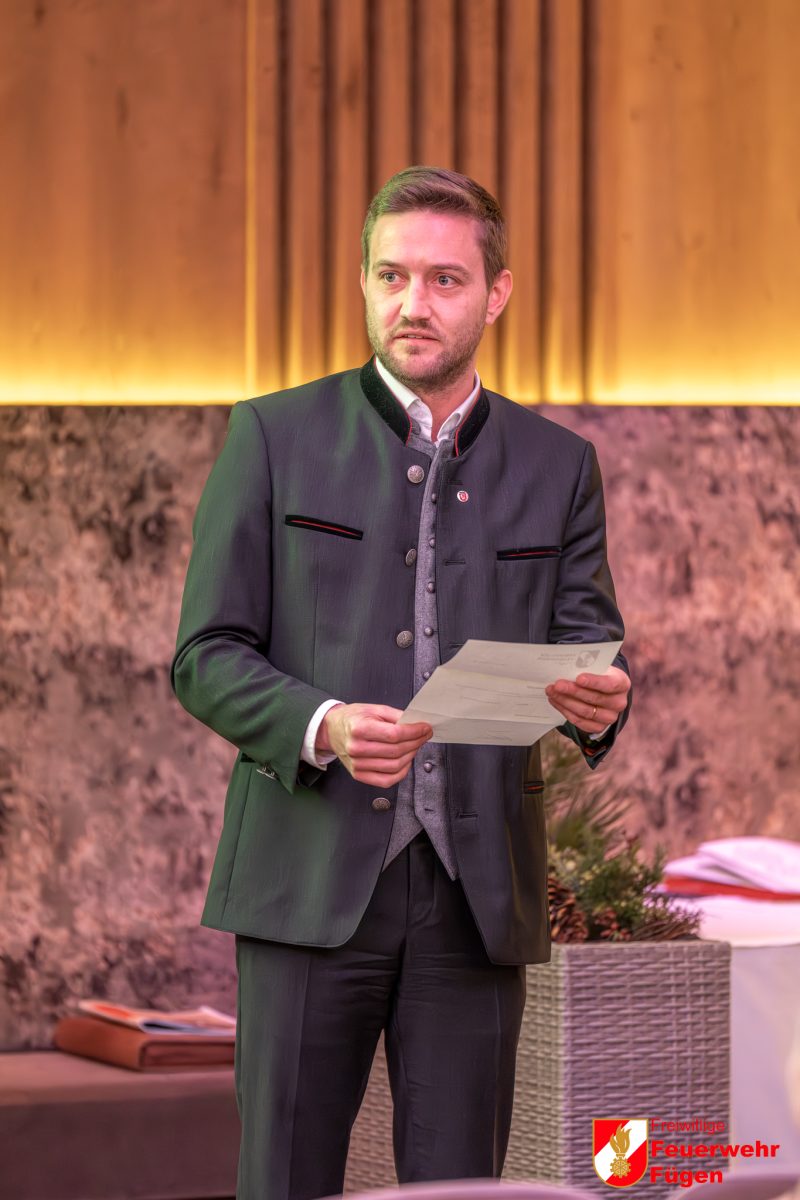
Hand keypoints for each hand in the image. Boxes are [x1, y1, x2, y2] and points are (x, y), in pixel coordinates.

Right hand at [316, 703, 432, 785]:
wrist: (332, 730)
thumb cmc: (353, 718)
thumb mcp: (374, 709)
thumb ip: (396, 716)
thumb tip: (416, 724)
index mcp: (359, 728)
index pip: (394, 734)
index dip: (414, 732)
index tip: (425, 728)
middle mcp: (356, 748)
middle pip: (396, 751)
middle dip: (416, 743)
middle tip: (424, 736)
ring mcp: (357, 764)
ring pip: (394, 766)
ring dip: (411, 756)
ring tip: (415, 746)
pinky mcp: (358, 775)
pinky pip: (386, 780)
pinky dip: (401, 772)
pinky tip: (405, 761)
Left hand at [545, 665, 630, 735]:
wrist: (602, 691)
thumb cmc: (598, 675)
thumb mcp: (597, 667)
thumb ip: (586, 668)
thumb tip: (566, 668)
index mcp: (622, 684)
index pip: (609, 684)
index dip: (594, 682)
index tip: (578, 678)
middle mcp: (619, 703)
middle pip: (594, 698)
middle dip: (572, 691)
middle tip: (557, 685)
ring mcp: (610, 717)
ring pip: (585, 711)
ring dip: (565, 701)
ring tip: (552, 692)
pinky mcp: (598, 727)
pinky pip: (579, 721)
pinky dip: (565, 711)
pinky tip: (555, 701)